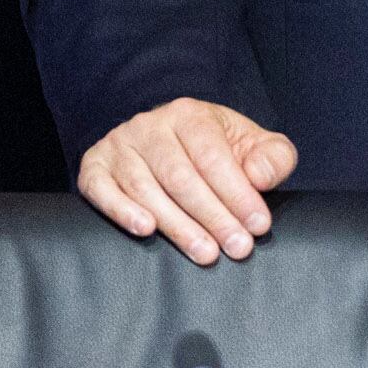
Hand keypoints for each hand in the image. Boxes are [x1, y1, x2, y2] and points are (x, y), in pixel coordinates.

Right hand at [77, 99, 298, 264]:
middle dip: (212, 215)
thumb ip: (272, 157)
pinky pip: (101, 189)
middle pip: (180, 176)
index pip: (212, 156)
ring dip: (177, 225)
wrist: (169, 142)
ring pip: (145, 188)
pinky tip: (145, 230)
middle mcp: (150, 126)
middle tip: (236, 247)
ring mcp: (119, 146)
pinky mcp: (95, 166)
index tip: (257, 225)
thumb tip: (259, 177)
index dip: (236, 193)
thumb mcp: (253, 145)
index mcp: (190, 115)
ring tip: (205, 252)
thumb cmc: (217, 150)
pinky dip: (121, 210)